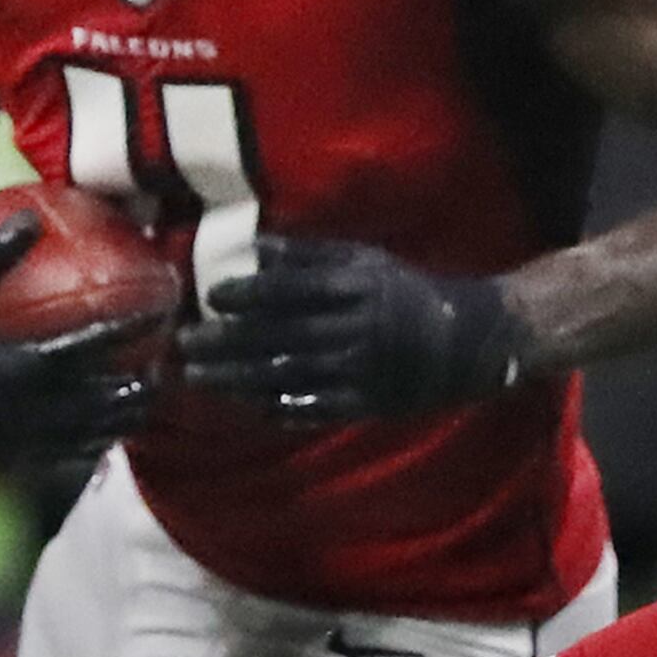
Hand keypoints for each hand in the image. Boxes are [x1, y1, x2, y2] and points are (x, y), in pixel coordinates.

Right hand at [0, 217, 154, 468]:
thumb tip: (30, 215)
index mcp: (15, 368)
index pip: (93, 343)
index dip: (133, 324)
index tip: (163, 307)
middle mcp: (28, 413)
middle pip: (109, 400)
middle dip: (146, 383)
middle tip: (172, 360)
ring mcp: (24, 446)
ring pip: (98, 434)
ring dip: (128, 415)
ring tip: (148, 394)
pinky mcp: (15, 466)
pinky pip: (71, 454)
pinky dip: (96, 438)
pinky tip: (108, 423)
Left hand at [177, 235, 532, 423]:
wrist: (470, 341)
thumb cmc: (409, 292)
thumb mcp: (367, 261)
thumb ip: (313, 256)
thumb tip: (257, 250)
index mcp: (358, 289)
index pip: (294, 291)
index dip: (250, 294)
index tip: (212, 296)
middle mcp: (357, 330)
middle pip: (281, 337)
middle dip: (228, 343)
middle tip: (185, 345)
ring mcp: (362, 372)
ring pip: (290, 375)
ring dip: (239, 378)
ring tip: (200, 376)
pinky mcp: (368, 404)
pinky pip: (315, 407)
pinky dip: (279, 406)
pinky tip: (247, 404)